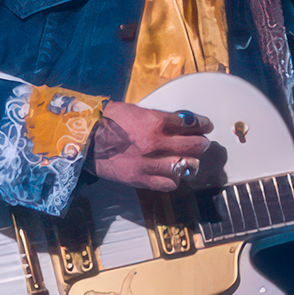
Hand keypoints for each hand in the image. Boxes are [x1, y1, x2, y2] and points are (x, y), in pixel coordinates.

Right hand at [92, 102, 214, 192]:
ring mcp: (150, 163)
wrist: (87, 141)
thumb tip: (179, 123)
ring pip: (186, 166)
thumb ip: (158, 118)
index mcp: (155, 122)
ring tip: (190, 160)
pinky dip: (174, 178)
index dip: (202, 124)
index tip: (206, 125)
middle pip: (193, 145)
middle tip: (202, 143)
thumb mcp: (136, 111)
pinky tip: (173, 173)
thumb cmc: (108, 122)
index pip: (190, 123)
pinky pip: (169, 183)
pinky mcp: (142, 179)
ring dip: (192, 162)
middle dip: (202, 143)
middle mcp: (156, 143)